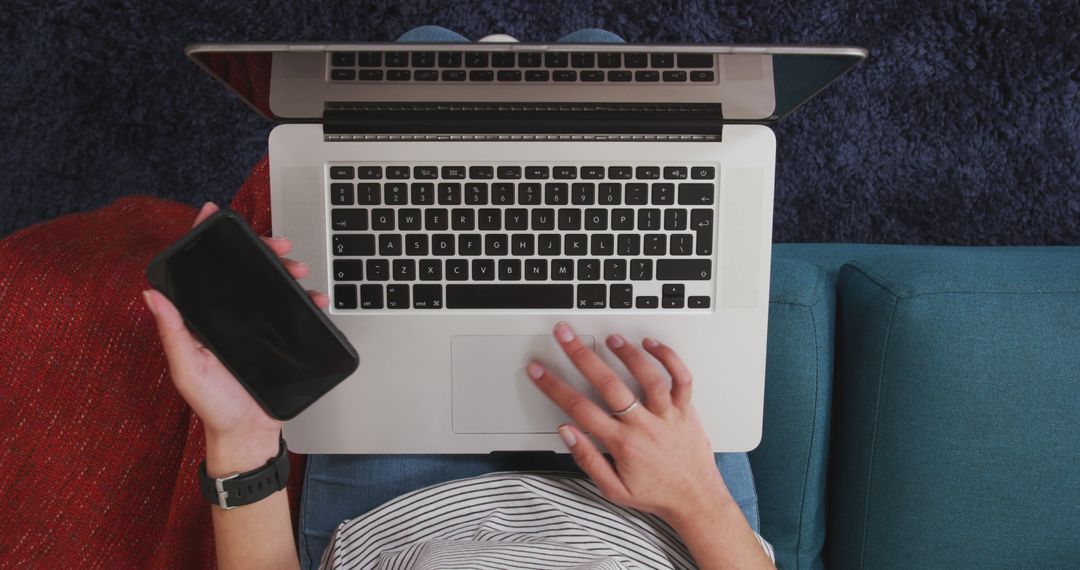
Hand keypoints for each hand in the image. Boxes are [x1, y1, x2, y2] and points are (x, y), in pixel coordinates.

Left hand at [143, 203, 328, 456]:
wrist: (249, 434)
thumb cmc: (213, 406)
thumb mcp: (188, 369)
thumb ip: (173, 333)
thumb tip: (151, 294)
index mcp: (202, 318)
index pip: (201, 271)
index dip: (205, 238)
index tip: (213, 213)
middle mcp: (228, 317)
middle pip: (243, 270)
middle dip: (263, 250)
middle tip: (279, 245)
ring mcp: (255, 326)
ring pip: (271, 285)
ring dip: (287, 271)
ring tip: (300, 271)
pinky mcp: (280, 338)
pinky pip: (294, 311)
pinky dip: (307, 300)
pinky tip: (315, 298)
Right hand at [528, 321, 731, 528]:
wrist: (696, 501)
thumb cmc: (656, 494)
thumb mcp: (613, 490)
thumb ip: (588, 459)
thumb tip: (566, 432)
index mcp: (622, 443)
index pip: (579, 409)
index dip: (554, 387)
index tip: (538, 371)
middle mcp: (643, 425)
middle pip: (608, 384)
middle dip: (581, 356)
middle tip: (565, 335)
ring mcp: (666, 415)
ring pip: (647, 377)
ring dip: (628, 354)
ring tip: (611, 337)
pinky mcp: (686, 410)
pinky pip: (681, 379)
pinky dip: (669, 358)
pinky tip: (652, 344)